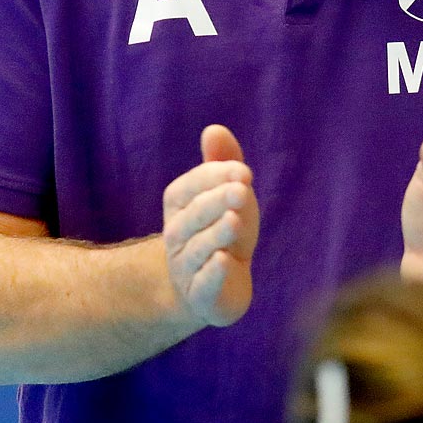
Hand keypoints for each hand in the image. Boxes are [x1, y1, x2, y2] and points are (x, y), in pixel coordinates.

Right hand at [162, 125, 259, 326]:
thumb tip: (213, 128)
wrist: (212, 287)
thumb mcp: (227, 195)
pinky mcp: (201, 294)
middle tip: (242, 190)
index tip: (245, 172)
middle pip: (194, 215)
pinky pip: (203, 282)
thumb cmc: (221, 230)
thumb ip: (222, 163)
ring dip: (216, 233)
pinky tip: (225, 261)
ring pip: (199, 247)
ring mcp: (186, 266)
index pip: (191, 185)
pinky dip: (213, 272)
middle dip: (217, 200)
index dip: (216, 176)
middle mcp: (177, 234)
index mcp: (179, 204)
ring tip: (234, 220)